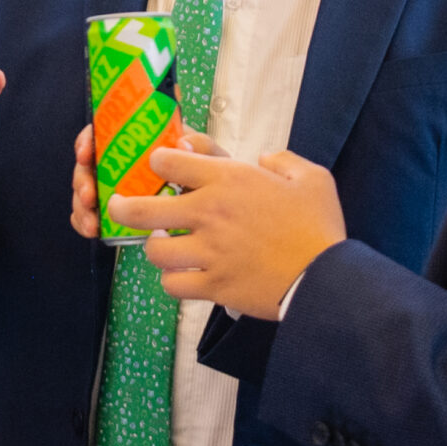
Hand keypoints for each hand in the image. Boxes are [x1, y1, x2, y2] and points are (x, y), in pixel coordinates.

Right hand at [71, 124, 222, 238]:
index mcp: (143, 141)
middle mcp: (124, 162)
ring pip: (88, 190)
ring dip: (82, 205)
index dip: (89, 140)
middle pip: (90, 163)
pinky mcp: (117, 213)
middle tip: (89, 196)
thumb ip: (201, 148)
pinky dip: (86, 221)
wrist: (224, 218)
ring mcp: (118, 188)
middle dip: (82, 180)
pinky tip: (92, 230)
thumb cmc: (216, 182)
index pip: (106, 130)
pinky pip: (92, 214)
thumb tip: (182, 144)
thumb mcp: (214, 162)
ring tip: (92, 222)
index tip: (86, 154)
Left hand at [107, 142, 347, 318]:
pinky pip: (173, 285)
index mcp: (229, 181)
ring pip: (154, 250)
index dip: (159, 161)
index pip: (168, 161)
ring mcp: (208, 252)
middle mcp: (209, 214)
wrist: (326, 279)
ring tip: (162, 245)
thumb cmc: (319, 227)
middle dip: (123, 205)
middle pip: (141, 208)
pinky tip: (181, 275)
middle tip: (119, 205)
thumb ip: (282, 161)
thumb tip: (263, 159)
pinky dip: (173, 281)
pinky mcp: (213, 285)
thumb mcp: (310, 178)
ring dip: (154, 247)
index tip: (160, 166)